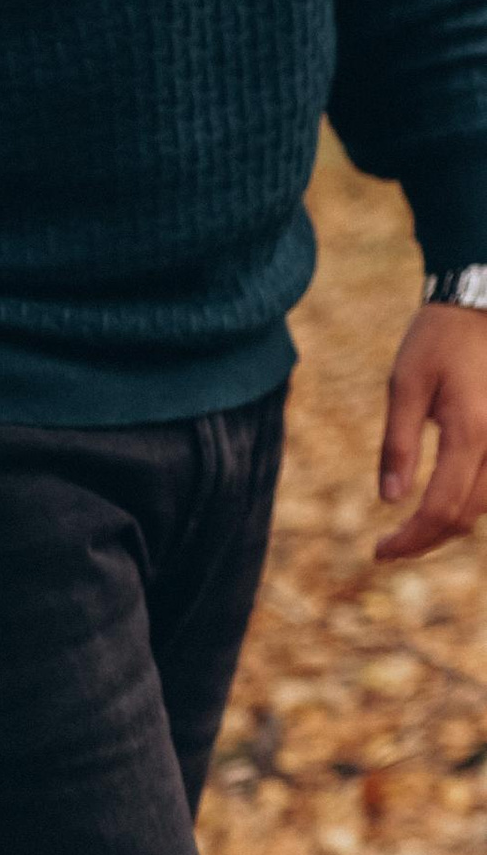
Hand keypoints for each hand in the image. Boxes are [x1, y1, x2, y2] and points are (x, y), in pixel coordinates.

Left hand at [376, 300, 486, 561]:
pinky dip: (467, 504)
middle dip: (425, 540)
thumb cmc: (440, 337)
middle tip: (388, 547)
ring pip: (485, 506)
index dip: (409, 540)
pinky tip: (439, 504)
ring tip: (409, 531)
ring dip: (447, 526)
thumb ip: (398, 444)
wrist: (483, 301)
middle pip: (466, 516)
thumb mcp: (405, 384)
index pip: (440, 510)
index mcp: (471, 432)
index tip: (378, 552)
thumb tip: (391, 500)